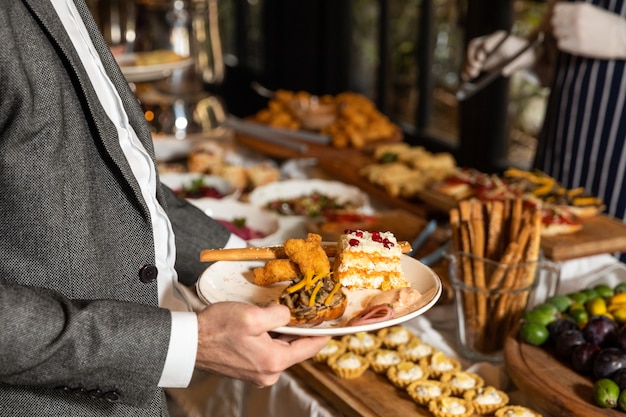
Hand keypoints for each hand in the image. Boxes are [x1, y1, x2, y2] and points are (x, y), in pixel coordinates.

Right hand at [195, 301, 329, 386]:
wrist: (188, 342)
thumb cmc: (217, 329)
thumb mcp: (253, 315)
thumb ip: (278, 314)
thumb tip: (288, 315)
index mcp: (274, 361)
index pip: (308, 348)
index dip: (322, 334)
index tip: (333, 326)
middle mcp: (268, 373)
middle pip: (293, 347)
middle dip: (294, 328)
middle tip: (296, 309)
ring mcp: (257, 374)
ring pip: (279, 348)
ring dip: (278, 332)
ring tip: (271, 313)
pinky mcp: (247, 370)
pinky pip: (266, 351)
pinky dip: (267, 338)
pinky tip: (259, 325)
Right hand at [462, 30, 537, 80]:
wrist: (524, 55)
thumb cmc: (526, 55)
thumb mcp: (525, 59)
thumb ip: (515, 64)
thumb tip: (504, 72)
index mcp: (501, 37)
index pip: (489, 39)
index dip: (484, 47)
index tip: (481, 58)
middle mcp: (489, 42)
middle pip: (474, 46)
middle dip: (472, 57)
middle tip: (476, 68)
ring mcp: (483, 51)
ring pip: (470, 55)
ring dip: (468, 65)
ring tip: (472, 75)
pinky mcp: (481, 60)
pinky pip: (470, 64)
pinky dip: (467, 70)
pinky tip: (466, 77)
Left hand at [552, 2, 625, 58]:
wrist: (622, 38)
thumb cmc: (609, 25)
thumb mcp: (593, 11)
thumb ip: (576, 12)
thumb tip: (560, 15)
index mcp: (581, 8)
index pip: (557, 10)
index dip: (559, 15)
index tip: (564, 19)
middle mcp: (576, 19)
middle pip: (555, 22)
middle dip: (560, 25)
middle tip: (570, 29)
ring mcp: (575, 32)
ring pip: (557, 33)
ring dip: (563, 35)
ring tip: (575, 36)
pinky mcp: (575, 45)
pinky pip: (560, 44)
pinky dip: (566, 44)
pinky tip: (575, 43)